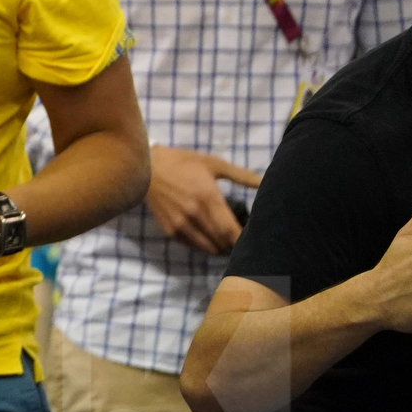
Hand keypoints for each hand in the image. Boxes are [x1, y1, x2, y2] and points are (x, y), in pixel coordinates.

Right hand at [145, 146, 260, 255]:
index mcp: (209, 197)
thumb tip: (265, 182)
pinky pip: (192, 246)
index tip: (251, 239)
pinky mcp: (169, 229)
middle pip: (222, 241)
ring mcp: (181, 224)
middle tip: (242, 243)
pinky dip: (204, 246)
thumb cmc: (182, 163)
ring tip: (227, 244)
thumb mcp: (213, 163)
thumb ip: (241, 175)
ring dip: (220, 249)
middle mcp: (195, 214)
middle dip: (234, 245)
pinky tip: (209, 240)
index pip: (231, 229)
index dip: (243, 239)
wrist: (145, 167)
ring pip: (208, 247)